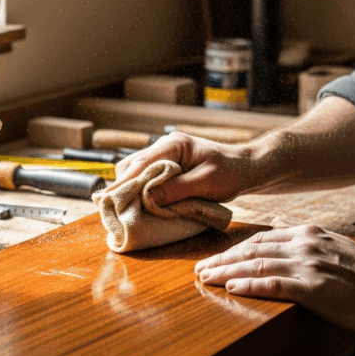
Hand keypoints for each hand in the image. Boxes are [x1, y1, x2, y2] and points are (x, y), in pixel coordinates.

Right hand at [113, 132, 256, 205]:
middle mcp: (165, 146)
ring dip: (131, 190)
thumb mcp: (206, 183)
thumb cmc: (230, 173)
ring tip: (124, 211)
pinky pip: (147, 178)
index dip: (124, 183)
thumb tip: (147, 198)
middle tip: (113, 210)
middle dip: (122, 187)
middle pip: (132, 166)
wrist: (245, 168)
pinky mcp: (168, 167)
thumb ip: (177, 189)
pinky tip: (139, 205)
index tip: (108, 200)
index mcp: (174, 144)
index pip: (140, 162)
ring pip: (136, 172)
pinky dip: (140, 191)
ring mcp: (166, 156)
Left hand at [194, 220, 354, 334]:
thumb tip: (279, 219)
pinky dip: (250, 285)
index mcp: (307, 233)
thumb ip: (302, 231)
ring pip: (257, 264)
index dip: (233, 248)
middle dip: (222, 259)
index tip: (214, 257)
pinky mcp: (313, 288)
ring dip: (227, 271)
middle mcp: (304, 244)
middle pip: (252, 249)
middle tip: (198, 269)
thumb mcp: (333, 241)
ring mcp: (308, 265)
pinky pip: (274, 284)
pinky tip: (231, 287)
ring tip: (205, 279)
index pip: (260, 239)